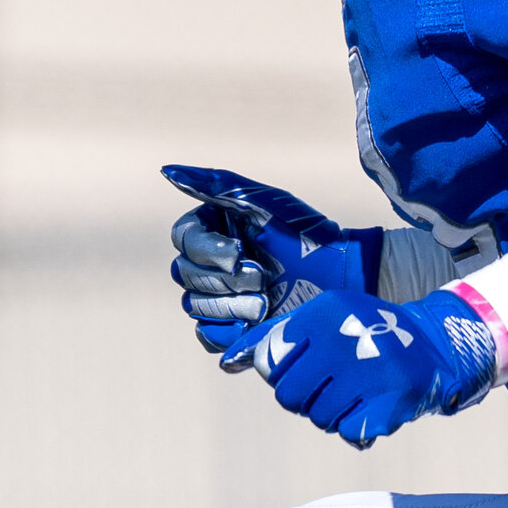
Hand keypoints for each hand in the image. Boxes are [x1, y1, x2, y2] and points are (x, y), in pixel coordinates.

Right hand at [162, 163, 375, 361]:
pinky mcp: (234, 328)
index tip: (239, 253)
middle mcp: (211, 262)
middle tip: (262, 278)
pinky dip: (226, 331)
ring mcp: (221, 296)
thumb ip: (214, 186)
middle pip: (184, 274)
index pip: (182, 239)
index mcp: (213, 228)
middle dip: (223, 279)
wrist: (341, 278)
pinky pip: (208, 335)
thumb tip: (166, 171)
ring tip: (266, 302)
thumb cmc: (305, 234)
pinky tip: (255, 323)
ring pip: (194, 305)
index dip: (206, 251)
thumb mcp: (261, 203)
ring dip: (229, 304)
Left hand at [256, 289, 500, 445]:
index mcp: (322, 315)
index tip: (308, 368)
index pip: (272, 364)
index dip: (284, 373)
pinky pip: (347, 432)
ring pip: (317, 418)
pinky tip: (369, 406)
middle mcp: (344, 341)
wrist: (432, 345)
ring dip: (330, 413)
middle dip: (304, 398)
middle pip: (289, 396)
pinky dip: (354, 426)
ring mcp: (368, 374)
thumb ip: (273, 338)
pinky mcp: (388, 404)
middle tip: (329, 386)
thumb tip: (227, 364)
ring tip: (352, 394)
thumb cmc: (363, 332)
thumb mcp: (320, 319)